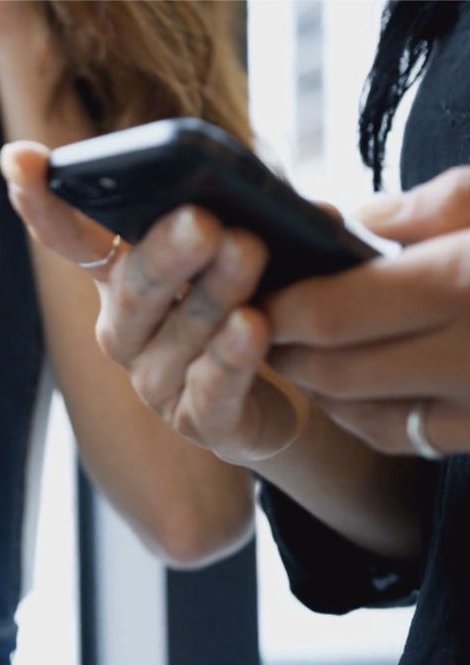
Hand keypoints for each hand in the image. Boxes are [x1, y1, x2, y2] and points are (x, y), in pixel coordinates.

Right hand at [0, 142, 304, 462]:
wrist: (283, 394)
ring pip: (178, 336)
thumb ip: (248, 218)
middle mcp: (124, 329)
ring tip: (247, 250)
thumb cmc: (252, 305)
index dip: (42, 203)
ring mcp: (155, 380)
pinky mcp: (198, 422)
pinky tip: (253, 325)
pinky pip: (211, 390)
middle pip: (132, 289)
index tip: (20, 161)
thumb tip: (285, 197)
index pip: (71, 237)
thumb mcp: (242, 253)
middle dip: (163, 253)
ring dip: (212, 294)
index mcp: (121, 277)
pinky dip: (231, 358)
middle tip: (199, 219)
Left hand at [266, 167, 469, 456]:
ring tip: (302, 352)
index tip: (255, 292)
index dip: (278, 307)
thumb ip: (435, 207)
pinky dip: (371, 418)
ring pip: (368, 415)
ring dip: (322, 389)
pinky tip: (358, 390)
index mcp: (466, 283)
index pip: (332, 311)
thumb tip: (360, 219)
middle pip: (336, 369)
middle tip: (262, 323)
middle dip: (286, 349)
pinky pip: (415, 437)